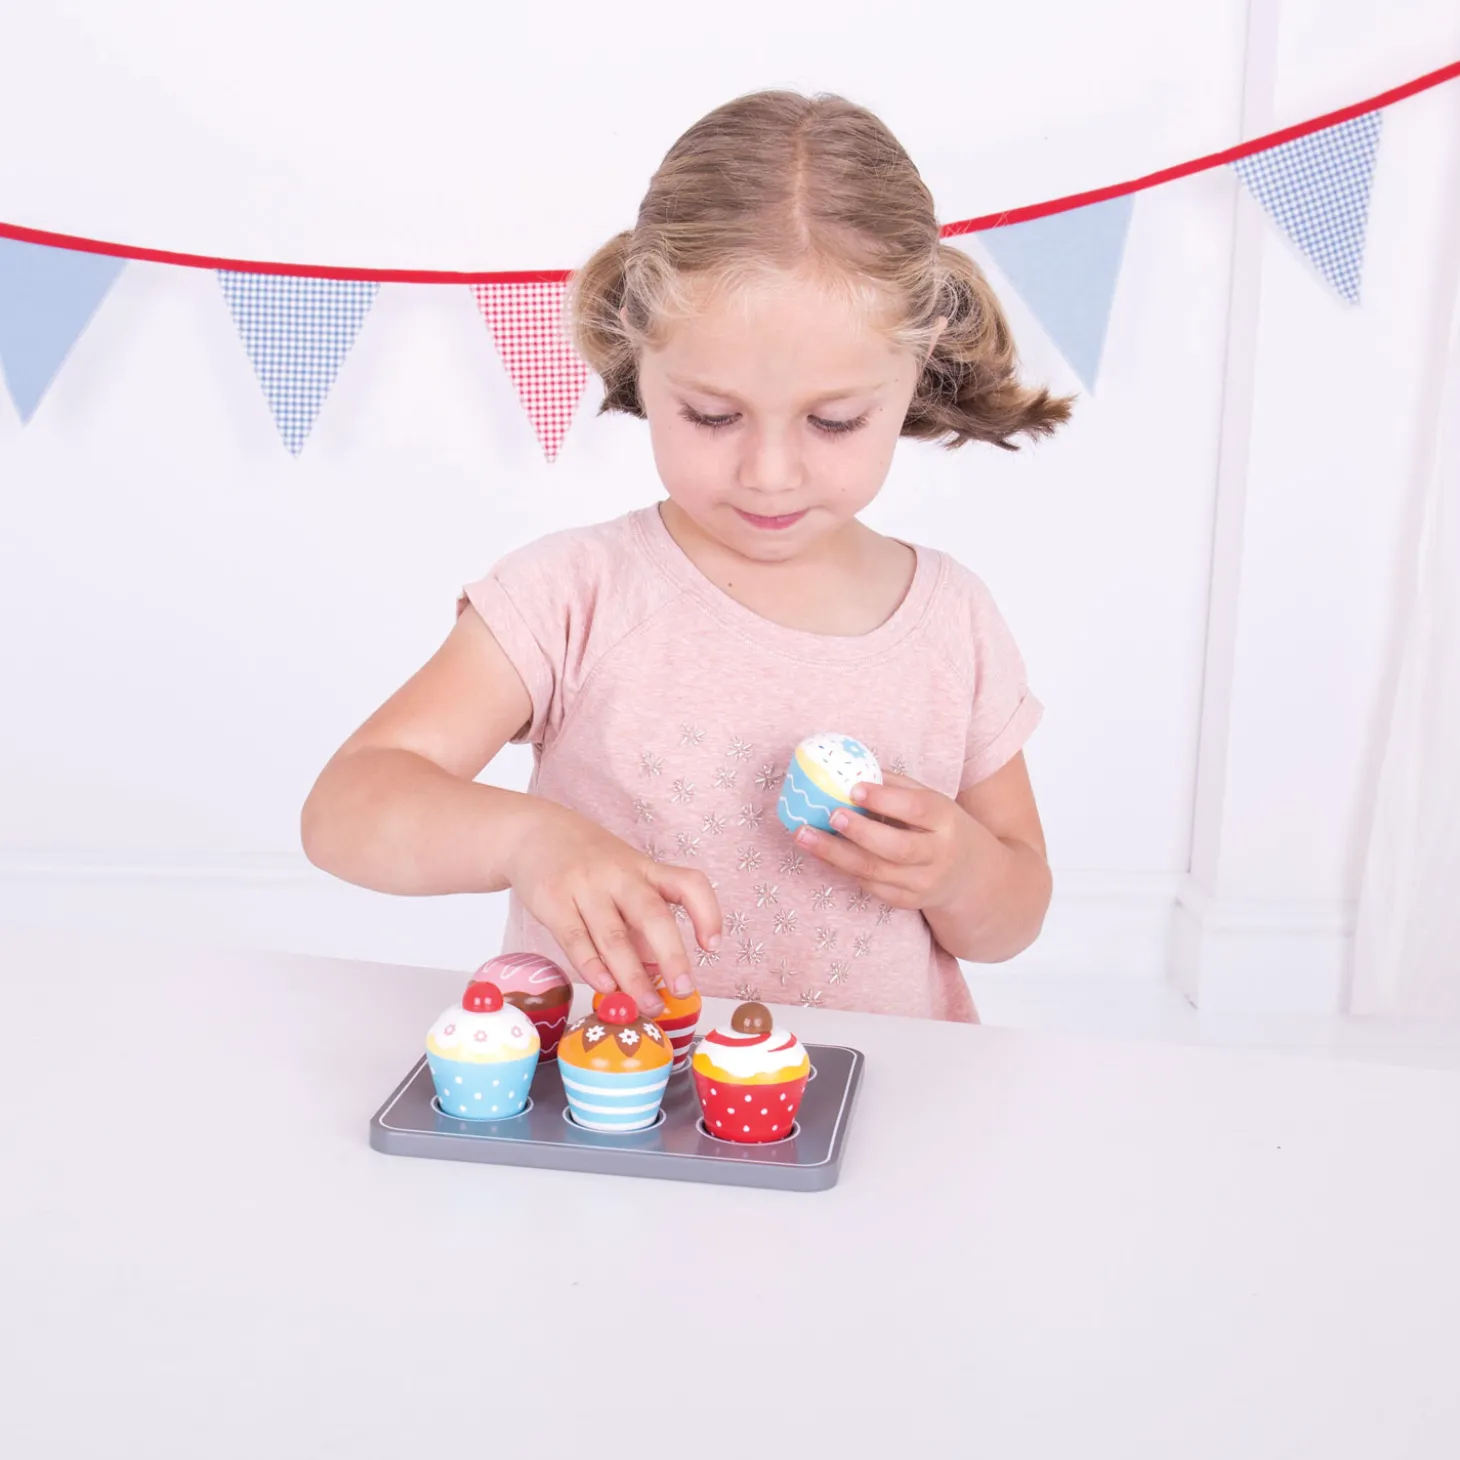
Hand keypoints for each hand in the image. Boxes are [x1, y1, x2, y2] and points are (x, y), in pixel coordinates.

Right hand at [503, 802, 720, 1016]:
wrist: (534, 832)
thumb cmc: (589, 863)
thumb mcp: (623, 877)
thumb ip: (640, 920)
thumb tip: (659, 972)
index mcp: (646, 869)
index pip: (688, 884)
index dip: (707, 913)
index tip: (713, 945)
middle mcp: (620, 875)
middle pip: (653, 915)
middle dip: (672, 956)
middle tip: (683, 990)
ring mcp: (586, 886)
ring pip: (614, 936)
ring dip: (632, 976)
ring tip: (646, 1005)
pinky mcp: (554, 900)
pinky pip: (576, 939)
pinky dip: (593, 967)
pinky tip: (606, 987)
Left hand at [792, 772, 981, 914]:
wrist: (968, 875)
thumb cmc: (939, 826)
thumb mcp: (930, 800)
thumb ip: (895, 786)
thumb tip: (850, 769)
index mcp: (946, 820)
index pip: (918, 809)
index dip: (885, 799)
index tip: (854, 788)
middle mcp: (937, 855)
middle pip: (897, 848)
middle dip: (860, 832)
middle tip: (830, 815)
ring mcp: (922, 883)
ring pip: (875, 871)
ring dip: (835, 854)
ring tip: (804, 835)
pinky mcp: (906, 901)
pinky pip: (869, 885)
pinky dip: (841, 868)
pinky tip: (819, 852)